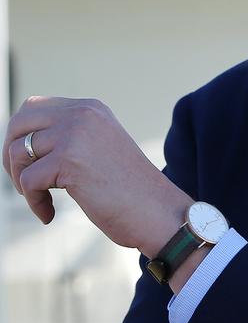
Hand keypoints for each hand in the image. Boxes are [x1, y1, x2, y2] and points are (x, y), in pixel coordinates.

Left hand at [4, 96, 190, 257]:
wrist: (158, 212)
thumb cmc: (129, 190)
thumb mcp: (98, 150)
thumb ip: (68, 138)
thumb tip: (18, 143)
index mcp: (91, 110)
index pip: (33, 108)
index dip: (21, 136)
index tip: (27, 164)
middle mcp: (83, 115)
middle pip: (18, 123)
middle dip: (11, 155)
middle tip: (24, 183)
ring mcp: (76, 135)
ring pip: (17, 152)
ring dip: (21, 182)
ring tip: (43, 200)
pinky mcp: (69, 160)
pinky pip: (27, 181)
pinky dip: (33, 203)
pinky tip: (48, 214)